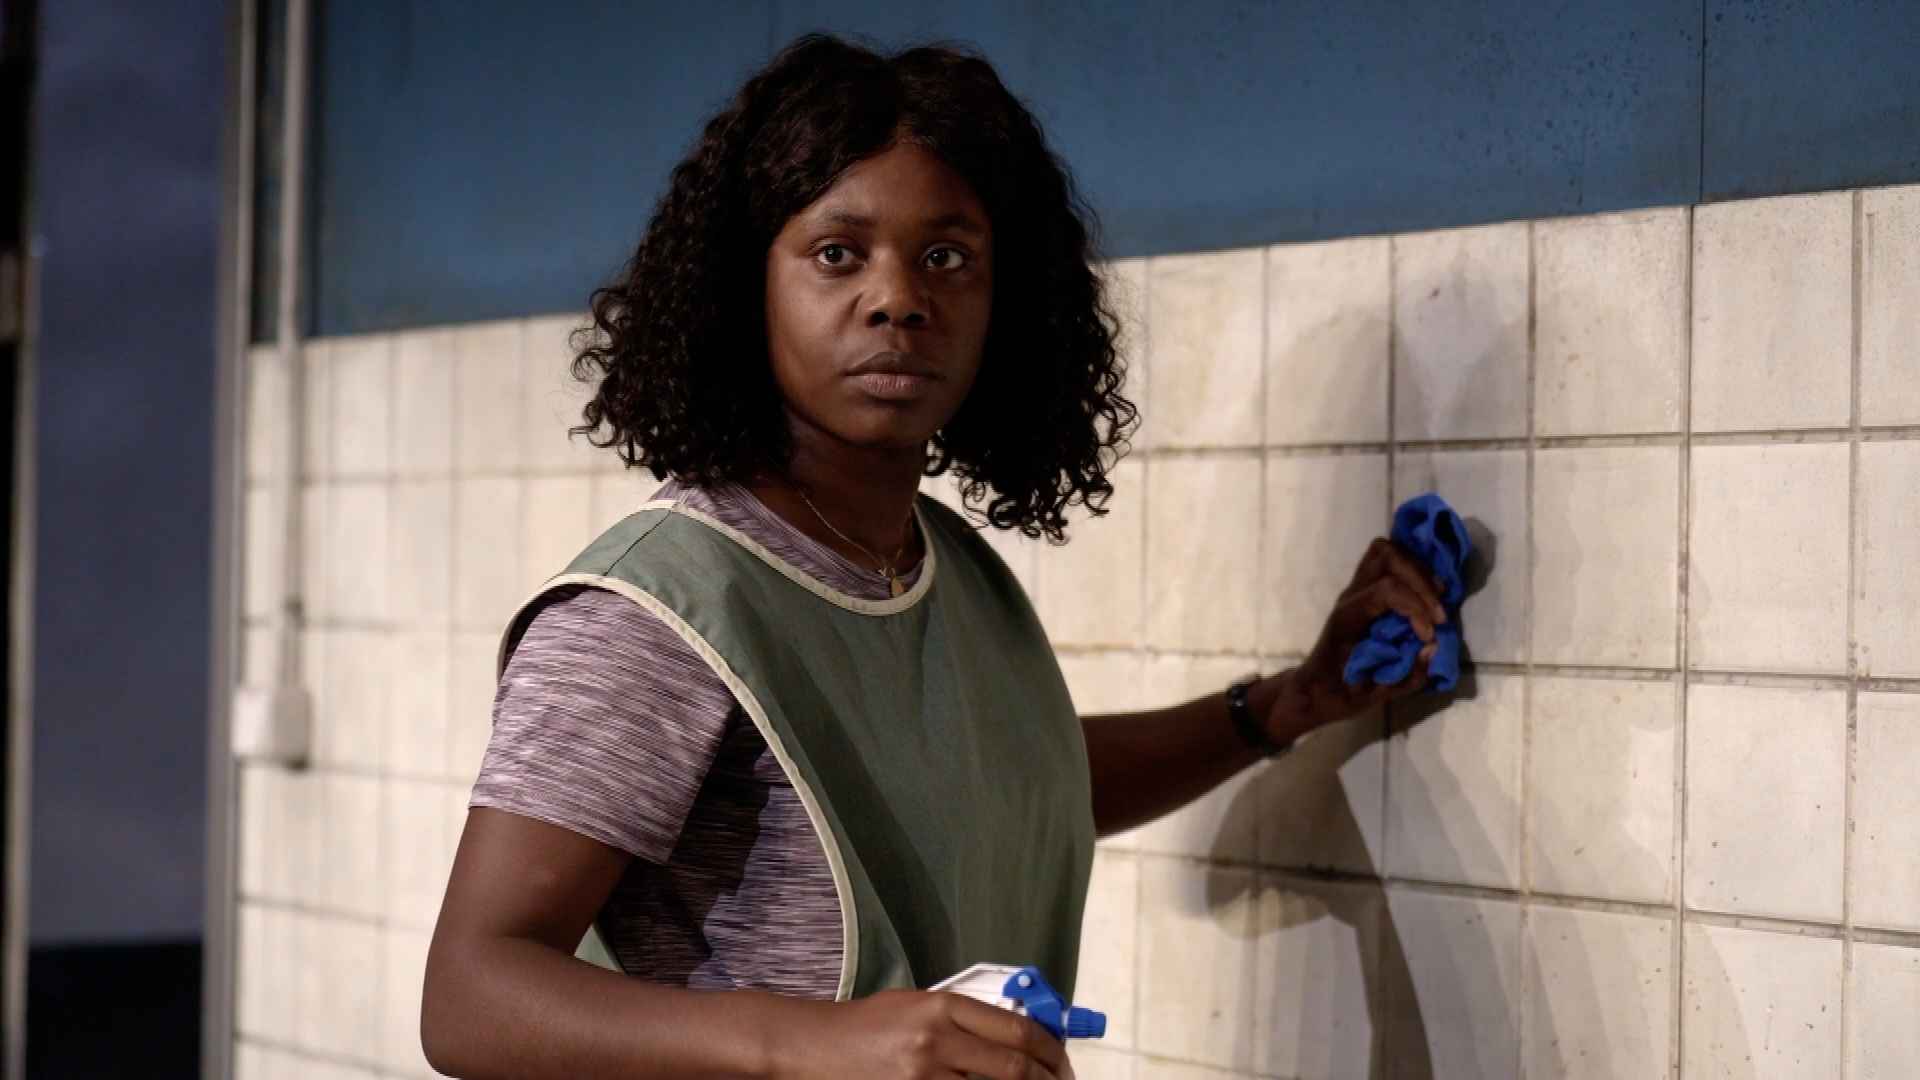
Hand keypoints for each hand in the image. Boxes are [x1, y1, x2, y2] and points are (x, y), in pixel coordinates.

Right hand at [767, 988, 1074, 1079]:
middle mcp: (936, 1040)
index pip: (1018, 1030)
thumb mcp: (917, 1006)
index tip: (1063, 1062)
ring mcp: (923, 1076)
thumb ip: (967, 1017)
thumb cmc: (866, 1027)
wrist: (809, 1048)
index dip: (1053, 1051)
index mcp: (942, 1006)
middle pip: (1016, 1069)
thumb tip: (1025, 1035)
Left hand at [1266, 537, 1449, 736]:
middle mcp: (1349, 597)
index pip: (1385, 591)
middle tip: (1439, 614)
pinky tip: (1430, 596)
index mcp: (1347, 619)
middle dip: (1420, 580)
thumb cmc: (1341, 692)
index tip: (1429, 636)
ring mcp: (1355, 590)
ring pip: (1385, 552)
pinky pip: (1389, 564)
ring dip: (1418, 571)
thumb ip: (1408, 675)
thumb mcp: (1375, 694)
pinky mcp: (1365, 592)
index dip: (1415, 608)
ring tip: (1437, 600)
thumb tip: (1433, 648)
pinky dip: (1414, 572)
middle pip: (1385, 556)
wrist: (1315, 689)